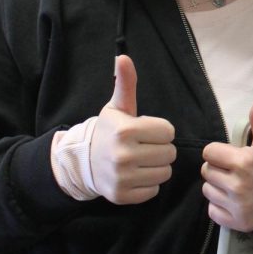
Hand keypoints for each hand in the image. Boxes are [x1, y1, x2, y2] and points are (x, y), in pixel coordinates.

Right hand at [89, 54, 176, 203]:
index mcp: (125, 130)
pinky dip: (148, 184)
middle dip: (160, 149)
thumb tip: (123, 57)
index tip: (145, 131)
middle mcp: (123, 155)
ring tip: (141, 161)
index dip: (160, 130)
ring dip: (157, 167)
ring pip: (164, 173)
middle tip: (144, 147)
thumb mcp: (117, 106)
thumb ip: (125, 83)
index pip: (169, 132)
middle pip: (169, 153)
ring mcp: (122, 178)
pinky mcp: (122, 196)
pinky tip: (135, 175)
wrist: (83, 161)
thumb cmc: (108, 131)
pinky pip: (154, 191)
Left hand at [201, 96, 252, 232]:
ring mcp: (237, 206)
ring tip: (235, 184)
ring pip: (208, 190)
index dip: (219, 152)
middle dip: (218, 168)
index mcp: (244, 162)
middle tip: (235, 170)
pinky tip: (235, 200)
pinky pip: (213, 210)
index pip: (209, 152)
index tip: (232, 155)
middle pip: (206, 171)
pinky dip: (220, 205)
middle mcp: (238, 185)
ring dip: (218, 186)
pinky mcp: (236, 222)